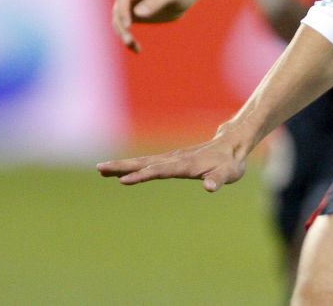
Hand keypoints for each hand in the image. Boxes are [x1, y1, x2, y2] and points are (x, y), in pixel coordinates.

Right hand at [96, 132, 246, 191]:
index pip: (160, 170)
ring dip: (122, 166)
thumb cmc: (230, 163)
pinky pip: (147, 163)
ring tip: (101, 170)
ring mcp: (171, 159)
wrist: (232, 145)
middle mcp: (175, 159)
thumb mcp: (229, 173)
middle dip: (123, 166)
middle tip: (100, 168)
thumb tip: (209, 187)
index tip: (124, 180)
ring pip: (143, 161)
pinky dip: (131, 166)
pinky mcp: (170, 160)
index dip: (143, 175)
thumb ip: (219, 180)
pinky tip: (118, 172)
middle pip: (145, 162)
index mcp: (186, 164)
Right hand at [111, 0, 199, 52]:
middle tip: (130, 41)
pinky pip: (124, 27)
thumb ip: (156, 1)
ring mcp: (129, 3)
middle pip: (117, 9)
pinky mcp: (132, 14)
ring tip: (135, 48)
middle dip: (121, 26)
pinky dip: (128, 38)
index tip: (128, 26)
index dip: (123, 11)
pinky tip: (137, 49)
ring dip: (123, 34)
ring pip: (118, 20)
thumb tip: (138, 13)